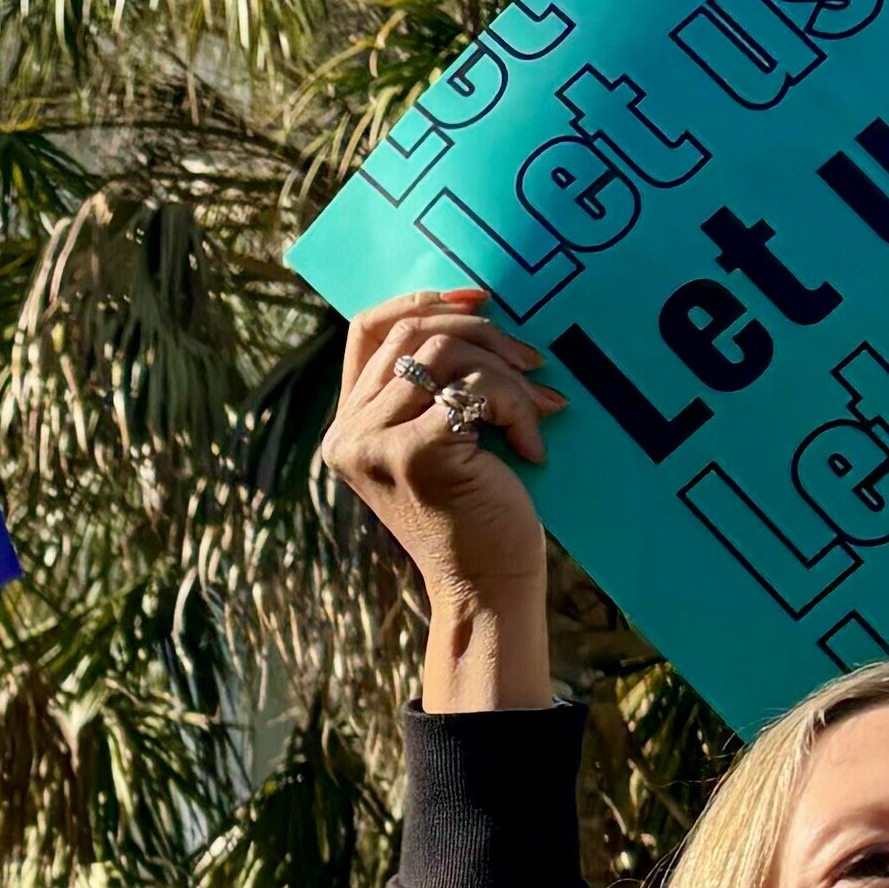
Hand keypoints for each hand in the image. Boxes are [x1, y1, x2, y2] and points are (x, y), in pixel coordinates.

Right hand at [318, 288, 558, 713]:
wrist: (485, 590)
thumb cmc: (477, 516)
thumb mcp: (443, 444)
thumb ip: (433, 392)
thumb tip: (477, 312)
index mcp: (348, 427)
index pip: (367, 330)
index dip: (420, 300)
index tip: (477, 298)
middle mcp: (347, 433)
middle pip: (412, 332)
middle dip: (482, 333)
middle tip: (532, 362)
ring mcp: (372, 443)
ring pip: (444, 354)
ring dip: (507, 374)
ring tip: (541, 408)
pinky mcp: (411, 453)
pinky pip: (472, 389)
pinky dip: (515, 406)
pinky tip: (532, 444)